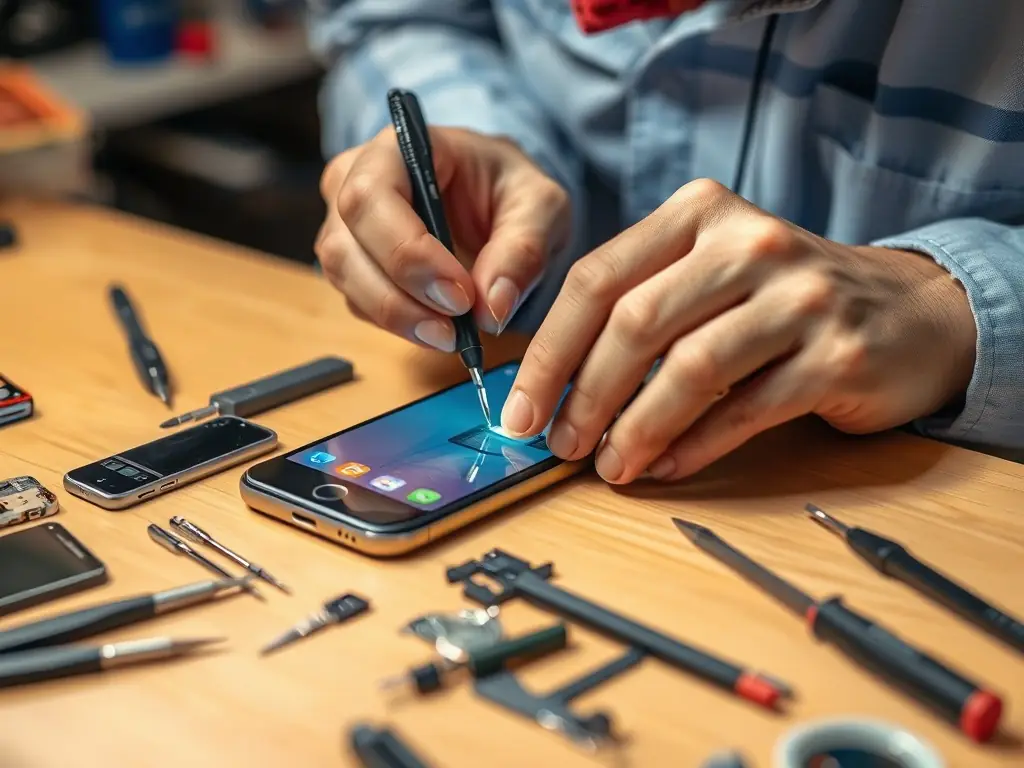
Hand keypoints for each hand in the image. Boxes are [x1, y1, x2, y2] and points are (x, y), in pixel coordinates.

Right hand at [316, 127, 569, 349]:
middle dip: (401, 296)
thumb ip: (523, 250)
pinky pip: (359, 302)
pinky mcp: (351, 265)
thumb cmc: (510, 189)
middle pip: (345, 245)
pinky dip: (398, 325)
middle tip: (457, 329)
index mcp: (396, 147)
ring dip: (398, 318)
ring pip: (345, 279)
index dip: (408, 251)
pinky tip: (440, 330)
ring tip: (452, 336)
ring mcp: (344, 225)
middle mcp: (352, 180)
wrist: (495, 202)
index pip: (372, 195)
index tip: (460, 295)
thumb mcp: (541, 207)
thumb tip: (492, 309)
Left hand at [502, 179, 975, 483]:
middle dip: (584, 395)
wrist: (907, 312)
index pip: (598, 279)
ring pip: (690, 369)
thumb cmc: (782, 300)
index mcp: (700, 214)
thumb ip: (641, 307)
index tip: (521, 405)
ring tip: (610, 465)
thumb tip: (557, 384)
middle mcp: (750, 242)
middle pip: (636, 323)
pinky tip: (665, 467)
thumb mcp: (711, 274)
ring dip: (636, 429)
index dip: (549, 350)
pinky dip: (695, 446)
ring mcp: (800, 295)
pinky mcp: (838, 353)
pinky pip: (747, 410)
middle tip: (559, 444)